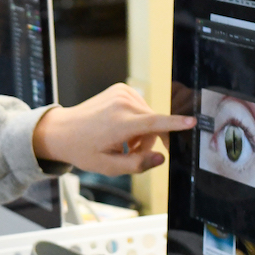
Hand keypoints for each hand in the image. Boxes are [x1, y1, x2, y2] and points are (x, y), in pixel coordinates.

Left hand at [32, 83, 195, 175]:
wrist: (62, 130)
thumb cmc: (83, 150)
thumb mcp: (108, 167)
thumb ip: (137, 164)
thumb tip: (160, 158)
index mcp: (119, 123)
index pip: (154, 123)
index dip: (175, 124)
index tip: (192, 122)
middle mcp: (122, 104)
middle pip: (154, 125)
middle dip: (149, 141)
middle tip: (130, 152)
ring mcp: (121, 93)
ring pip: (149, 116)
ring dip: (142, 131)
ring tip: (121, 141)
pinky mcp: (121, 88)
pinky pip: (141, 107)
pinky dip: (136, 119)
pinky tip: (120, 127)